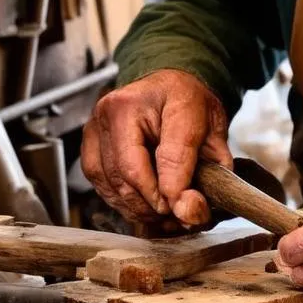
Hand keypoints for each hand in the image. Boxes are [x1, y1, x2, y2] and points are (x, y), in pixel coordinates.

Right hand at [81, 69, 231, 226]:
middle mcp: (121, 106)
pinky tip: (142, 203)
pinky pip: (99, 182)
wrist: (167, 86)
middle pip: (132, 174)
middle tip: (177, 216)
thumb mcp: (214, 128)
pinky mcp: (88, 140)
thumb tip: (190, 210)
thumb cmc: (189, 103)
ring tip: (163, 213)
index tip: (188, 210)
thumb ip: (212, 167)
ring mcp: (99, 122)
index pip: (169, 155)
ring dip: (138, 208)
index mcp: (163, 93)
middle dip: (156, 205)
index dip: (178, 191)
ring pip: (113, 183)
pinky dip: (121, 200)